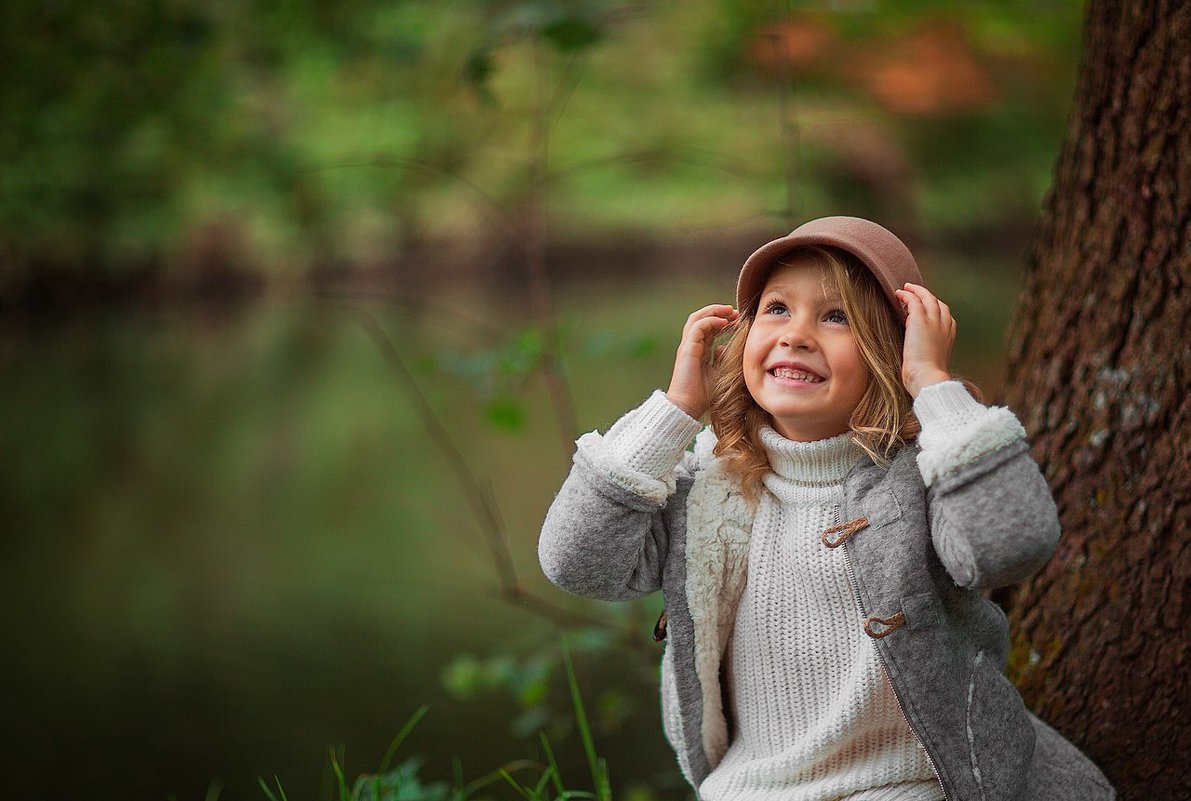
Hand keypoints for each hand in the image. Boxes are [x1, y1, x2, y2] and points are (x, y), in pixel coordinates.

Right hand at [665, 304, 737, 418]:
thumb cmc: (702, 396)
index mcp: (698, 351)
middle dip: (719, 312)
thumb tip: (725, 348)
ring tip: (729, 311)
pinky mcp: (687, 349)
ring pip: (697, 319)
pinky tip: (724, 322)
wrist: (687, 407)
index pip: (709, 329)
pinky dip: (711, 321)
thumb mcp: (718, 374)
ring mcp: (688, 346)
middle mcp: (692, 346)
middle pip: (702, 319)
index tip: (738, 320)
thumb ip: (721, 360)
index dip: (723, 321)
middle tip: (735, 311)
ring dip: (714, 312)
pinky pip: (697, 327)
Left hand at [894, 283, 954, 397]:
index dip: (935, 308)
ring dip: (916, 291)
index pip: (945, 315)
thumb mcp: (932, 361)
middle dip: (927, 296)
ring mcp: (934, 321)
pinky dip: (907, 295)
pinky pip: (914, 300)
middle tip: (914, 292)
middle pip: (938, 303)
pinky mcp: (920, 319)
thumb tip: (918, 353)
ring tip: (904, 288)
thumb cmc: (926, 376)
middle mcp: (945, 325)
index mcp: (950, 335)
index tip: (924, 307)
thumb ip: (928, 351)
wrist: (927, 377)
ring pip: (927, 297)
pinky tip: (899, 294)